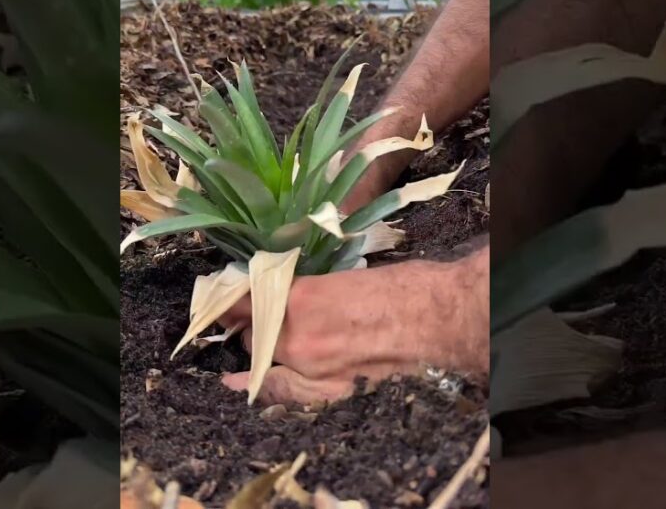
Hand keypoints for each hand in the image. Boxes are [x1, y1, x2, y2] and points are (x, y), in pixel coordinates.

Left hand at [217, 251, 487, 403]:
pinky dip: (263, 382)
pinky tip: (239, 384)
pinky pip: (283, 388)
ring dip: (257, 346)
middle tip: (246, 314)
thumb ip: (307, 289)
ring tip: (251, 339)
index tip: (226, 296)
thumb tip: (285, 292)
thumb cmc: (402, 288)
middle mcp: (297, 336)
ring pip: (263, 358)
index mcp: (301, 297)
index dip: (234, 298)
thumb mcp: (343, 276)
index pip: (247, 299)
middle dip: (247, 321)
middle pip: (250, 331)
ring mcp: (312, 368)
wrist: (439, 319)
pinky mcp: (330, 387)